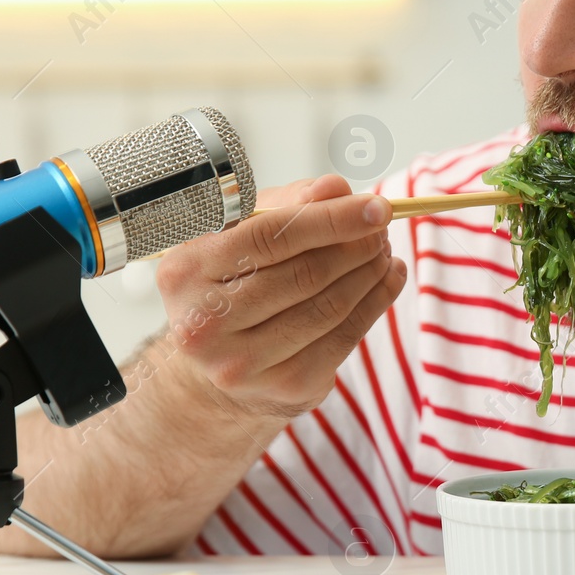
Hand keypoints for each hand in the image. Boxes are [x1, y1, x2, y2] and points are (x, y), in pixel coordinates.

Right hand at [155, 174, 408, 417]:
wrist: (215, 365)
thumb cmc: (230, 285)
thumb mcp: (241, 235)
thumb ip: (286, 206)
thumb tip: (334, 189)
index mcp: (185, 272)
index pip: (270, 236)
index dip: (331, 219)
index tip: (375, 206)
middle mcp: (204, 323)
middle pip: (305, 274)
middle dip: (356, 245)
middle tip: (381, 227)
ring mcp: (243, 362)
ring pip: (329, 307)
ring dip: (370, 272)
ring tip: (384, 250)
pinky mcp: (284, 385)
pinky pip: (344, 338)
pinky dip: (376, 302)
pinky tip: (389, 278)